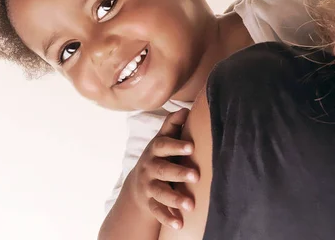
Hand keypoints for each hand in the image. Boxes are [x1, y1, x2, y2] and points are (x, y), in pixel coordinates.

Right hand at [130, 109, 198, 229]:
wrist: (139, 183)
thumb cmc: (159, 156)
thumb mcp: (163, 140)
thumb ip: (172, 125)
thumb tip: (185, 109)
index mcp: (155, 150)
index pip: (163, 146)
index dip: (176, 145)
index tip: (192, 146)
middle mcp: (150, 168)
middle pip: (163, 170)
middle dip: (179, 172)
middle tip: (196, 175)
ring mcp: (149, 186)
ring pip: (160, 192)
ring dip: (174, 199)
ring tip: (190, 205)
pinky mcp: (150, 203)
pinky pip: (158, 211)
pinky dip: (168, 218)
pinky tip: (179, 224)